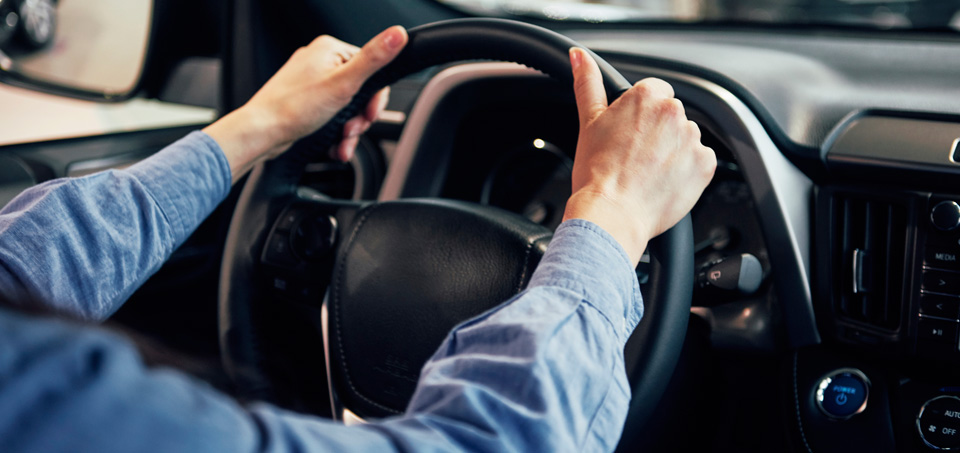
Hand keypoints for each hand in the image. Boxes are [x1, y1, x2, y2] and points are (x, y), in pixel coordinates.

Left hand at [204, 26, 408, 181]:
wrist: (261, 133)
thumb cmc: (293, 108)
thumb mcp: (343, 83)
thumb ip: (373, 60)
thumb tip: (397, 35)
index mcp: (330, 50)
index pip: (372, 69)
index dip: (374, 98)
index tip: (369, 115)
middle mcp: (320, 62)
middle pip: (360, 92)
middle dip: (359, 119)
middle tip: (351, 130)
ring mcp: (311, 83)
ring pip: (347, 108)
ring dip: (349, 131)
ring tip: (341, 142)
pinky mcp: (306, 102)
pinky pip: (332, 117)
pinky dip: (336, 134)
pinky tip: (333, 145)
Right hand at [562, 47, 715, 266]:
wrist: (612, 215)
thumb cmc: (597, 173)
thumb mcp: (588, 122)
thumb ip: (587, 83)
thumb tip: (579, 56)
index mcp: (647, 96)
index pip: (654, 93)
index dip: (639, 116)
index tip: (629, 136)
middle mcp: (674, 112)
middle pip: (670, 116)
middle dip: (657, 133)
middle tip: (634, 158)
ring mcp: (692, 138)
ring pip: (684, 139)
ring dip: (672, 152)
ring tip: (647, 174)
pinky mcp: (705, 165)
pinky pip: (699, 162)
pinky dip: (686, 172)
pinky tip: (663, 183)